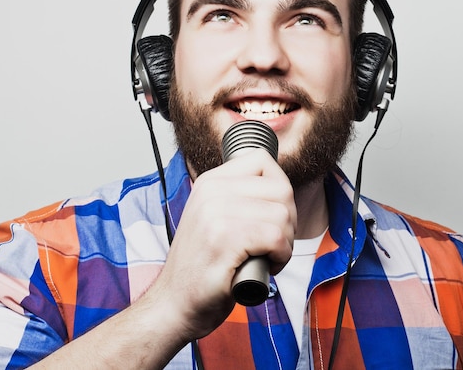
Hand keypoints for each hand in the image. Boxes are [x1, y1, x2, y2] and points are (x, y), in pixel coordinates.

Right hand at [152, 148, 295, 339]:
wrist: (174, 302)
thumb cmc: (202, 266)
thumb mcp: (213, 217)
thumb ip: (238, 197)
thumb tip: (279, 186)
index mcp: (210, 181)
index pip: (262, 160)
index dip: (279, 189)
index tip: (270, 215)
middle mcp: (211, 191)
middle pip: (281, 188)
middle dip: (288, 220)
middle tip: (271, 243)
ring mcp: (216, 213)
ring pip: (282, 215)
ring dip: (285, 242)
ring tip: (265, 256)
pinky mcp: (224, 239)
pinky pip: (276, 237)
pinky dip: (281, 257)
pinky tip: (265, 266)